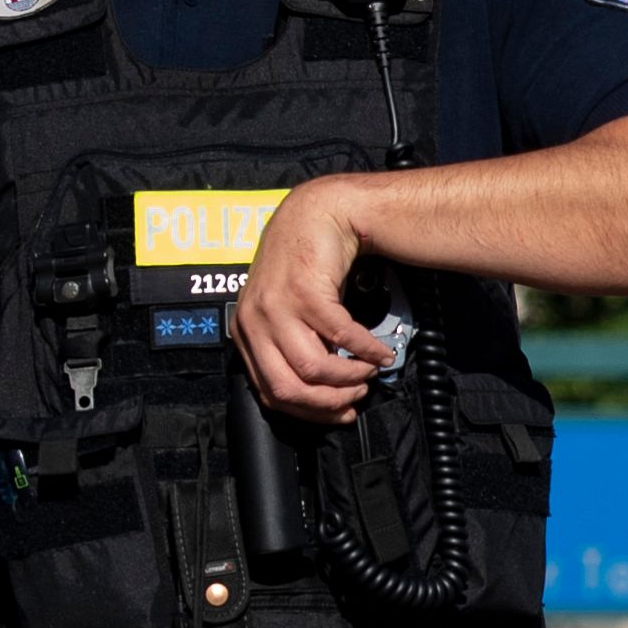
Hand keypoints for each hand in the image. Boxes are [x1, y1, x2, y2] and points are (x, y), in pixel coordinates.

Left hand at [229, 177, 388, 421]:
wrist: (317, 215)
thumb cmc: (305, 265)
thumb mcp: (286, 311)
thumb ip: (293, 346)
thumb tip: (324, 388)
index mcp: (246, 333)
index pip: (271, 393)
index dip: (311, 412)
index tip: (341, 412)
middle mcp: (253, 322)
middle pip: (289, 388)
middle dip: (329, 402)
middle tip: (357, 396)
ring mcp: (276, 307)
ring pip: (313, 368)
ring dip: (350, 377)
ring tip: (370, 370)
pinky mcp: (304, 292)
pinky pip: (341, 336)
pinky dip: (367, 350)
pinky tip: (381, 352)